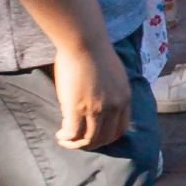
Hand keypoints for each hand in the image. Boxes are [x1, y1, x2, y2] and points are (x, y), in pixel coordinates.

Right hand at [52, 32, 129, 150]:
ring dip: (76, 144)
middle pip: (105, 138)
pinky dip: (67, 138)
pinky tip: (60, 134)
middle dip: (90, 144)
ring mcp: (97, 109)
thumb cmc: (94, 52)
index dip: (106, 137)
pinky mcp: (78, 108)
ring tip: (65, 140)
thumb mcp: (113, 75)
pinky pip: (73, 133)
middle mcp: (114, 107)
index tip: (94, 136)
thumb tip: (97, 104)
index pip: (120, 129)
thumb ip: (110, 93)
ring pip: (89, 139)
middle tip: (77, 142)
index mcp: (125, 98)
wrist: (84, 42)